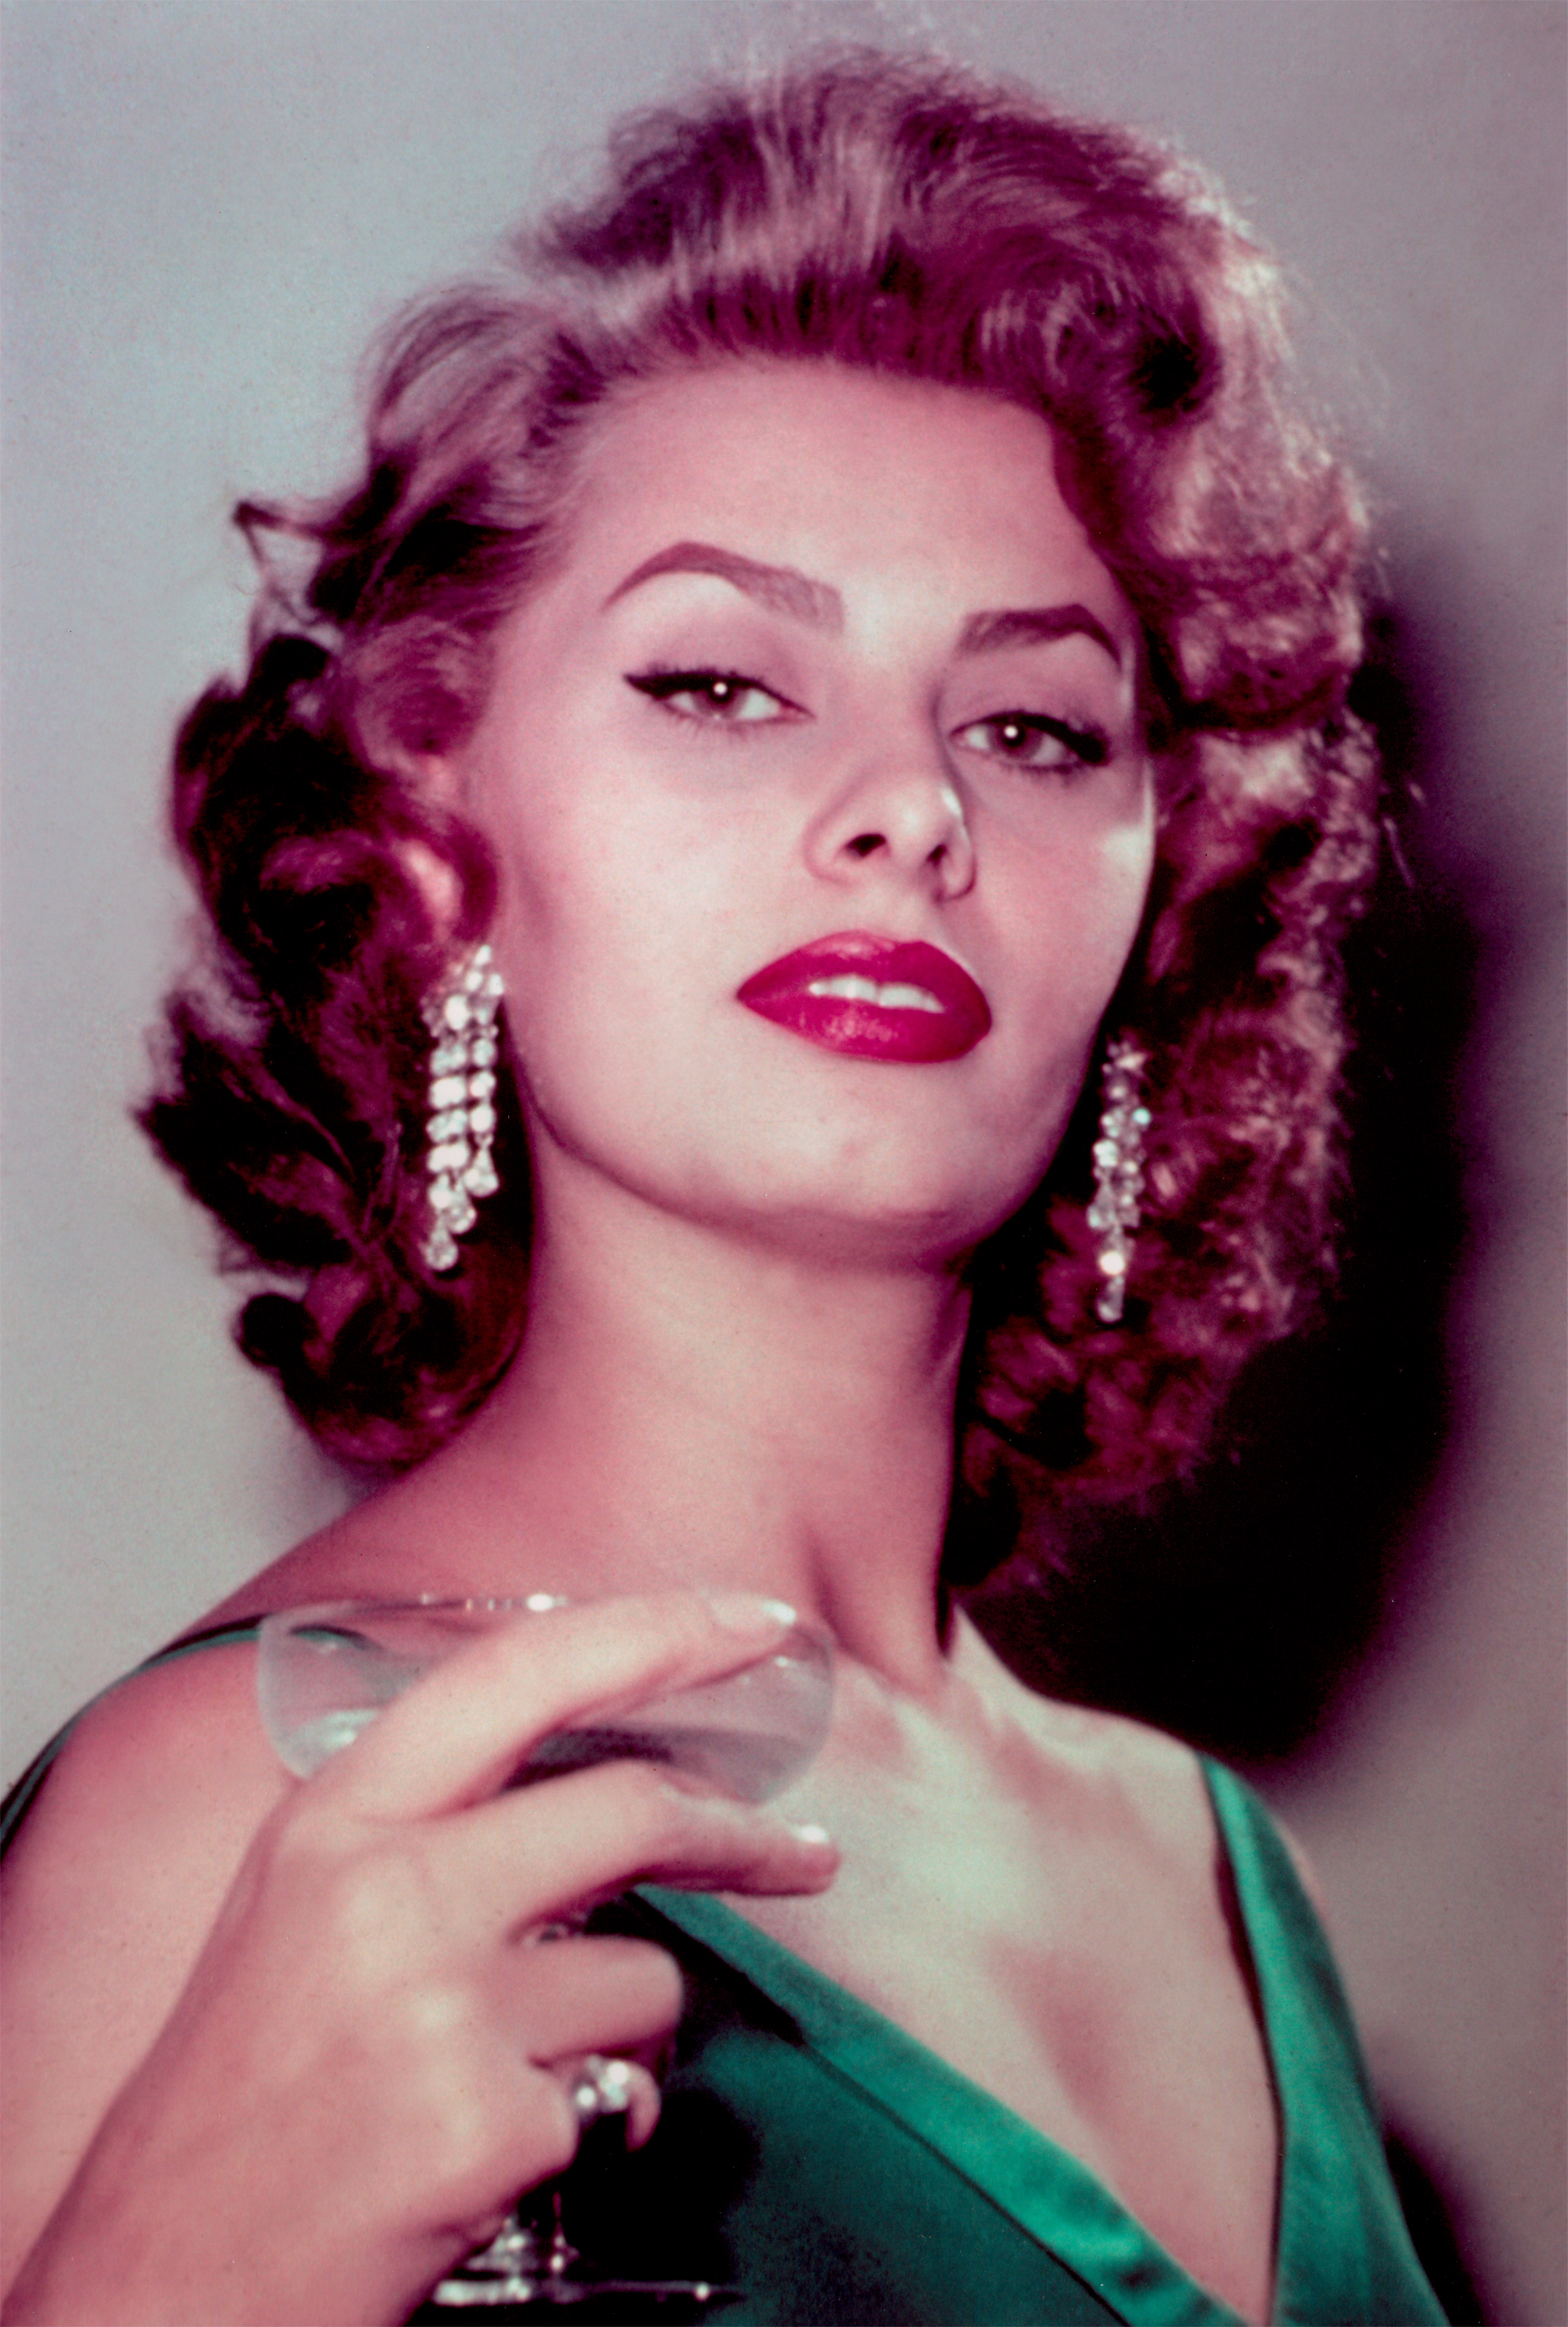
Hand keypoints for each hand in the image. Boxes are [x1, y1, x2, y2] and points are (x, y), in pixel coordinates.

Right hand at [3, 1592, 836, 2326]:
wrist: (157, 2285)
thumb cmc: (237, 2101)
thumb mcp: (300, 1908)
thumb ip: (427, 1827)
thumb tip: (598, 1780)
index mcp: (333, 1818)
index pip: (518, 1673)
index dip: (655, 1632)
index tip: (752, 1621)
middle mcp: (383, 1891)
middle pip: (628, 1809)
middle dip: (741, 1837)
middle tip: (801, 1855)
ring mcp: (438, 2006)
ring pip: (644, 1975)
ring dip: (623, 2031)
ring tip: (522, 2080)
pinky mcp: (487, 2124)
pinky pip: (624, 2098)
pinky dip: (598, 2128)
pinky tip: (500, 2161)